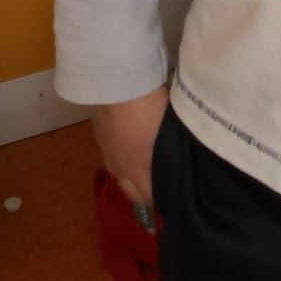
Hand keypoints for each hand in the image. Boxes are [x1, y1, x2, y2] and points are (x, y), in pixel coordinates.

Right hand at [91, 84, 169, 209]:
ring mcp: (106, 151)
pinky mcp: (99, 135)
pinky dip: (122, 158)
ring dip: (132, 176)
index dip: (161, 200)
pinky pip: (111, 156)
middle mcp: (119, 166)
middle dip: (145, 194)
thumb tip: (180, 164)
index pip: (148, 196)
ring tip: (147, 167)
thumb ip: (171, 153)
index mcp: (137, 168)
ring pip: (120, 174)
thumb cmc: (150, 105)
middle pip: (131, 192)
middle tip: (162, 187)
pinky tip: (130, 146)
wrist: (117, 81)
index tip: (174, 197)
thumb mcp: (167, 131)